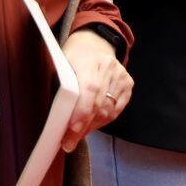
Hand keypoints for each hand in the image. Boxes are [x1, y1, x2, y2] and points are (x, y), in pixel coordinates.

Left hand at [59, 29, 132, 151]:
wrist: (93, 42)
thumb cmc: (72, 57)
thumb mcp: (61, 65)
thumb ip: (62, 88)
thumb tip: (58, 119)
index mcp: (89, 60)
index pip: (89, 89)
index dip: (82, 111)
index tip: (72, 130)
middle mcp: (109, 66)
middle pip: (99, 103)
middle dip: (83, 127)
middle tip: (69, 142)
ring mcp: (121, 75)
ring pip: (108, 110)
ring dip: (92, 126)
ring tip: (77, 135)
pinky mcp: (128, 83)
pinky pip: (116, 109)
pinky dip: (103, 120)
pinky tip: (91, 125)